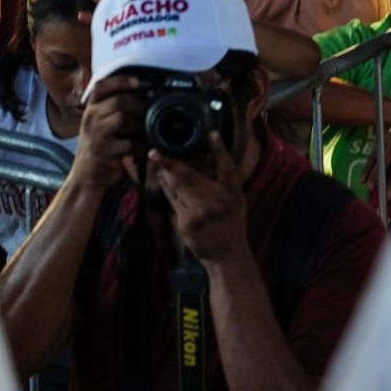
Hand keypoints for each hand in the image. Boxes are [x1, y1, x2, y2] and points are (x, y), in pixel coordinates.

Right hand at [69, 75, 146, 192]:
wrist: (85, 177)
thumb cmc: (97, 147)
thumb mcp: (97, 124)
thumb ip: (111, 109)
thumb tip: (139, 94)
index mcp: (90, 109)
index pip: (101, 86)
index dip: (120, 81)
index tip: (138, 82)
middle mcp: (91, 119)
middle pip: (118, 101)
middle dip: (137, 105)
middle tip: (146, 113)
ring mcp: (97, 136)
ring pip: (122, 119)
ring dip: (139, 125)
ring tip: (145, 132)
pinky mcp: (105, 153)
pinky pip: (128, 144)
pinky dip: (140, 146)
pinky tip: (142, 149)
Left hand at [147, 136, 252, 267]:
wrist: (227, 255)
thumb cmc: (232, 219)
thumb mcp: (236, 193)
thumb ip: (224, 166)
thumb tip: (213, 136)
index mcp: (229, 192)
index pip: (221, 166)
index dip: (216, 149)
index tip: (206, 135)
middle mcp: (213, 203)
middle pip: (186, 178)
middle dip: (168, 164)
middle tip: (154, 152)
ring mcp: (196, 216)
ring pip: (175, 189)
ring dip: (164, 175)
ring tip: (157, 162)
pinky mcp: (183, 225)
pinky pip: (172, 202)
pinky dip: (167, 190)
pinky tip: (164, 180)